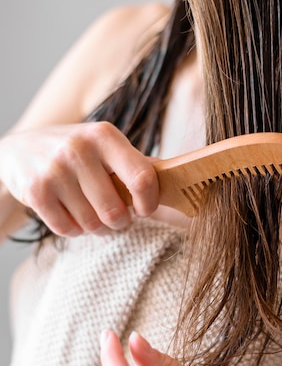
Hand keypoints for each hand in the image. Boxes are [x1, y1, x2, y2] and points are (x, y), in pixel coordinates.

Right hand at [0, 121, 158, 235]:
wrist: (19, 150)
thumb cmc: (76, 152)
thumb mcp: (105, 146)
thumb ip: (137, 164)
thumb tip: (179, 180)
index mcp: (105, 135)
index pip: (143, 178)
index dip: (149, 202)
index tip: (144, 209)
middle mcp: (79, 149)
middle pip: (115, 212)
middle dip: (119, 222)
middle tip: (115, 216)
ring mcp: (55, 170)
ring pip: (92, 224)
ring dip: (96, 227)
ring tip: (90, 212)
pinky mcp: (36, 192)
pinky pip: (68, 230)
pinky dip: (74, 229)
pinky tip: (70, 213)